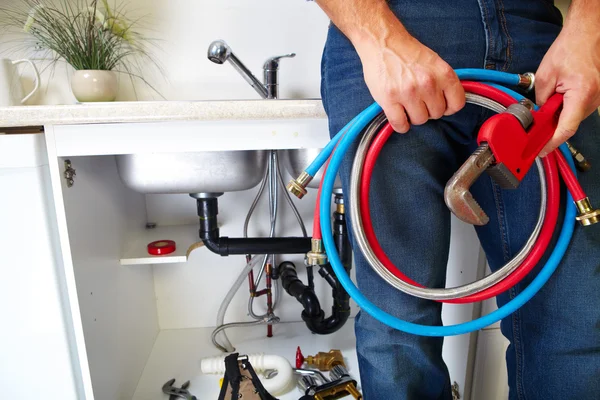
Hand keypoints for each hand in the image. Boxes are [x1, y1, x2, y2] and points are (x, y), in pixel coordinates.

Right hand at [355, 31, 464, 132]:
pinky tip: (399, 116)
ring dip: (413, 116)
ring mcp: (408, 92)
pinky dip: (400, 125)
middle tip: (419, 101)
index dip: (448, 107)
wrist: (383, 42)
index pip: (457, 104)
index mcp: (443, 73)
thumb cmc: (407, 52)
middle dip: (428, 110)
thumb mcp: (434, 62)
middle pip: (437, 114)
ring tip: (407, 105)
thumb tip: (448, 103)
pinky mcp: (389, 99)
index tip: (440, 104)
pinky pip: (400, 124)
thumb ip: (443, 82)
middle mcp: (428, 83)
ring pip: (419, 120)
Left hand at [535, 20, 599, 156]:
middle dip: (551, 126)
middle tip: (535, 126)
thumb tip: (540, 115)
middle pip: (570, 123)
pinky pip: (578, 108)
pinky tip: (558, 97)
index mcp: (581, 93)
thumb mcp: (545, 76)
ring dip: (559, 114)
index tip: (541, 150)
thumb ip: (541, 100)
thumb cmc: (568, 49)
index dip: (552, 143)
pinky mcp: (596, 95)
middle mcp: (594, 98)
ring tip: (550, 98)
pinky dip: (566, 108)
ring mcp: (598, 97)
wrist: (586, 34)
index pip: (566, 128)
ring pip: (573, 116)